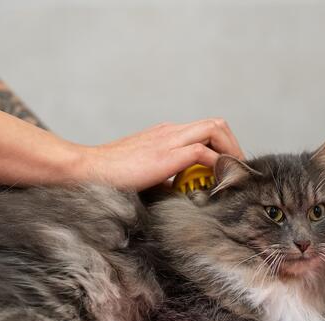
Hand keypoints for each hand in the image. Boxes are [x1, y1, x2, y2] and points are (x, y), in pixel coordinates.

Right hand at [80, 118, 243, 190]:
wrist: (87, 168)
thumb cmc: (108, 175)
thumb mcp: (141, 173)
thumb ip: (161, 177)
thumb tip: (177, 192)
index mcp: (164, 134)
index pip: (202, 130)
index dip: (220, 146)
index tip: (225, 168)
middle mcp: (170, 131)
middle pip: (215, 124)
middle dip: (232, 145)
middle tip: (237, 170)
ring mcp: (169, 139)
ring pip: (215, 130)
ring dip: (230, 151)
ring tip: (234, 174)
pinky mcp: (168, 154)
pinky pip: (205, 152)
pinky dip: (217, 164)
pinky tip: (218, 181)